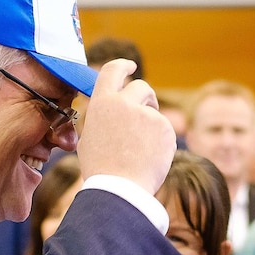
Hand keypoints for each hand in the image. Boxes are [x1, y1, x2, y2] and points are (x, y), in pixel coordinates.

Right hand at [76, 59, 175, 194]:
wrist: (120, 189)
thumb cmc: (100, 169)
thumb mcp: (90, 137)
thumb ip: (103, 118)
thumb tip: (112, 113)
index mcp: (102, 103)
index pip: (112, 70)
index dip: (123, 65)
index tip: (131, 65)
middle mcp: (124, 103)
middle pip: (141, 87)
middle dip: (145, 98)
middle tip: (144, 113)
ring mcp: (146, 114)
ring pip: (154, 112)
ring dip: (150, 123)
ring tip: (139, 150)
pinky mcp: (164, 128)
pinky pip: (164, 130)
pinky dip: (160, 142)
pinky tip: (149, 158)